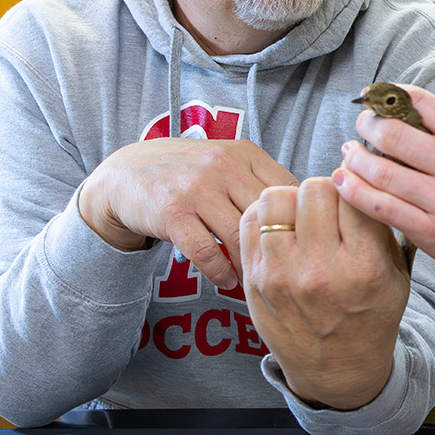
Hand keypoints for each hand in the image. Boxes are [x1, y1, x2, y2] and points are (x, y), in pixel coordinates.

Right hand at [76, 138, 296, 289]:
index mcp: (246, 154)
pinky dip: (221, 272)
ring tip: (259, 281)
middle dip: (280, 247)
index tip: (306, 245)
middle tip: (288, 272)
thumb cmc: (190, 172)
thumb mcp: (228, 161)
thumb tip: (308, 214)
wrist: (126, 171)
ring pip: (239, 236)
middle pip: (268, 215)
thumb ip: (262, 182)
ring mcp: (197, 188)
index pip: (290, 190)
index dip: (302, 221)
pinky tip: (228, 281)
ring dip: (251, 265)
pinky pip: (206, 252)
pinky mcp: (172, 213)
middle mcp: (224, 166)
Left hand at [239, 178, 411, 408]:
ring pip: (276, 198)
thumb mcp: (397, 276)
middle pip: (314, 188)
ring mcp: (281, 274)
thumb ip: (382, 228)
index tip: (355, 200)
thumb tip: (363, 179)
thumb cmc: (370, 317)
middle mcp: (320, 270)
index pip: (353, 195)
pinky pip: (250, 220)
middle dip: (325, 191)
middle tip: (329, 208)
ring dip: (292, 200)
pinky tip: (281, 227)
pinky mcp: (254, 278)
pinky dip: (266, 215)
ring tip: (303, 216)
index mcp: (363, 267)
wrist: (336, 370)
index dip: (355, 190)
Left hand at [333, 84, 434, 272]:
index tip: (372, 100)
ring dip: (354, 159)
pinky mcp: (430, 230)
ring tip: (349, 153)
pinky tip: (344, 181)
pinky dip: (355, 192)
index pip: (418, 101)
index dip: (386, 96)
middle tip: (361, 126)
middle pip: (392, 135)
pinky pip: (381, 207)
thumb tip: (395, 107)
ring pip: (381, 172)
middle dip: (366, 126)